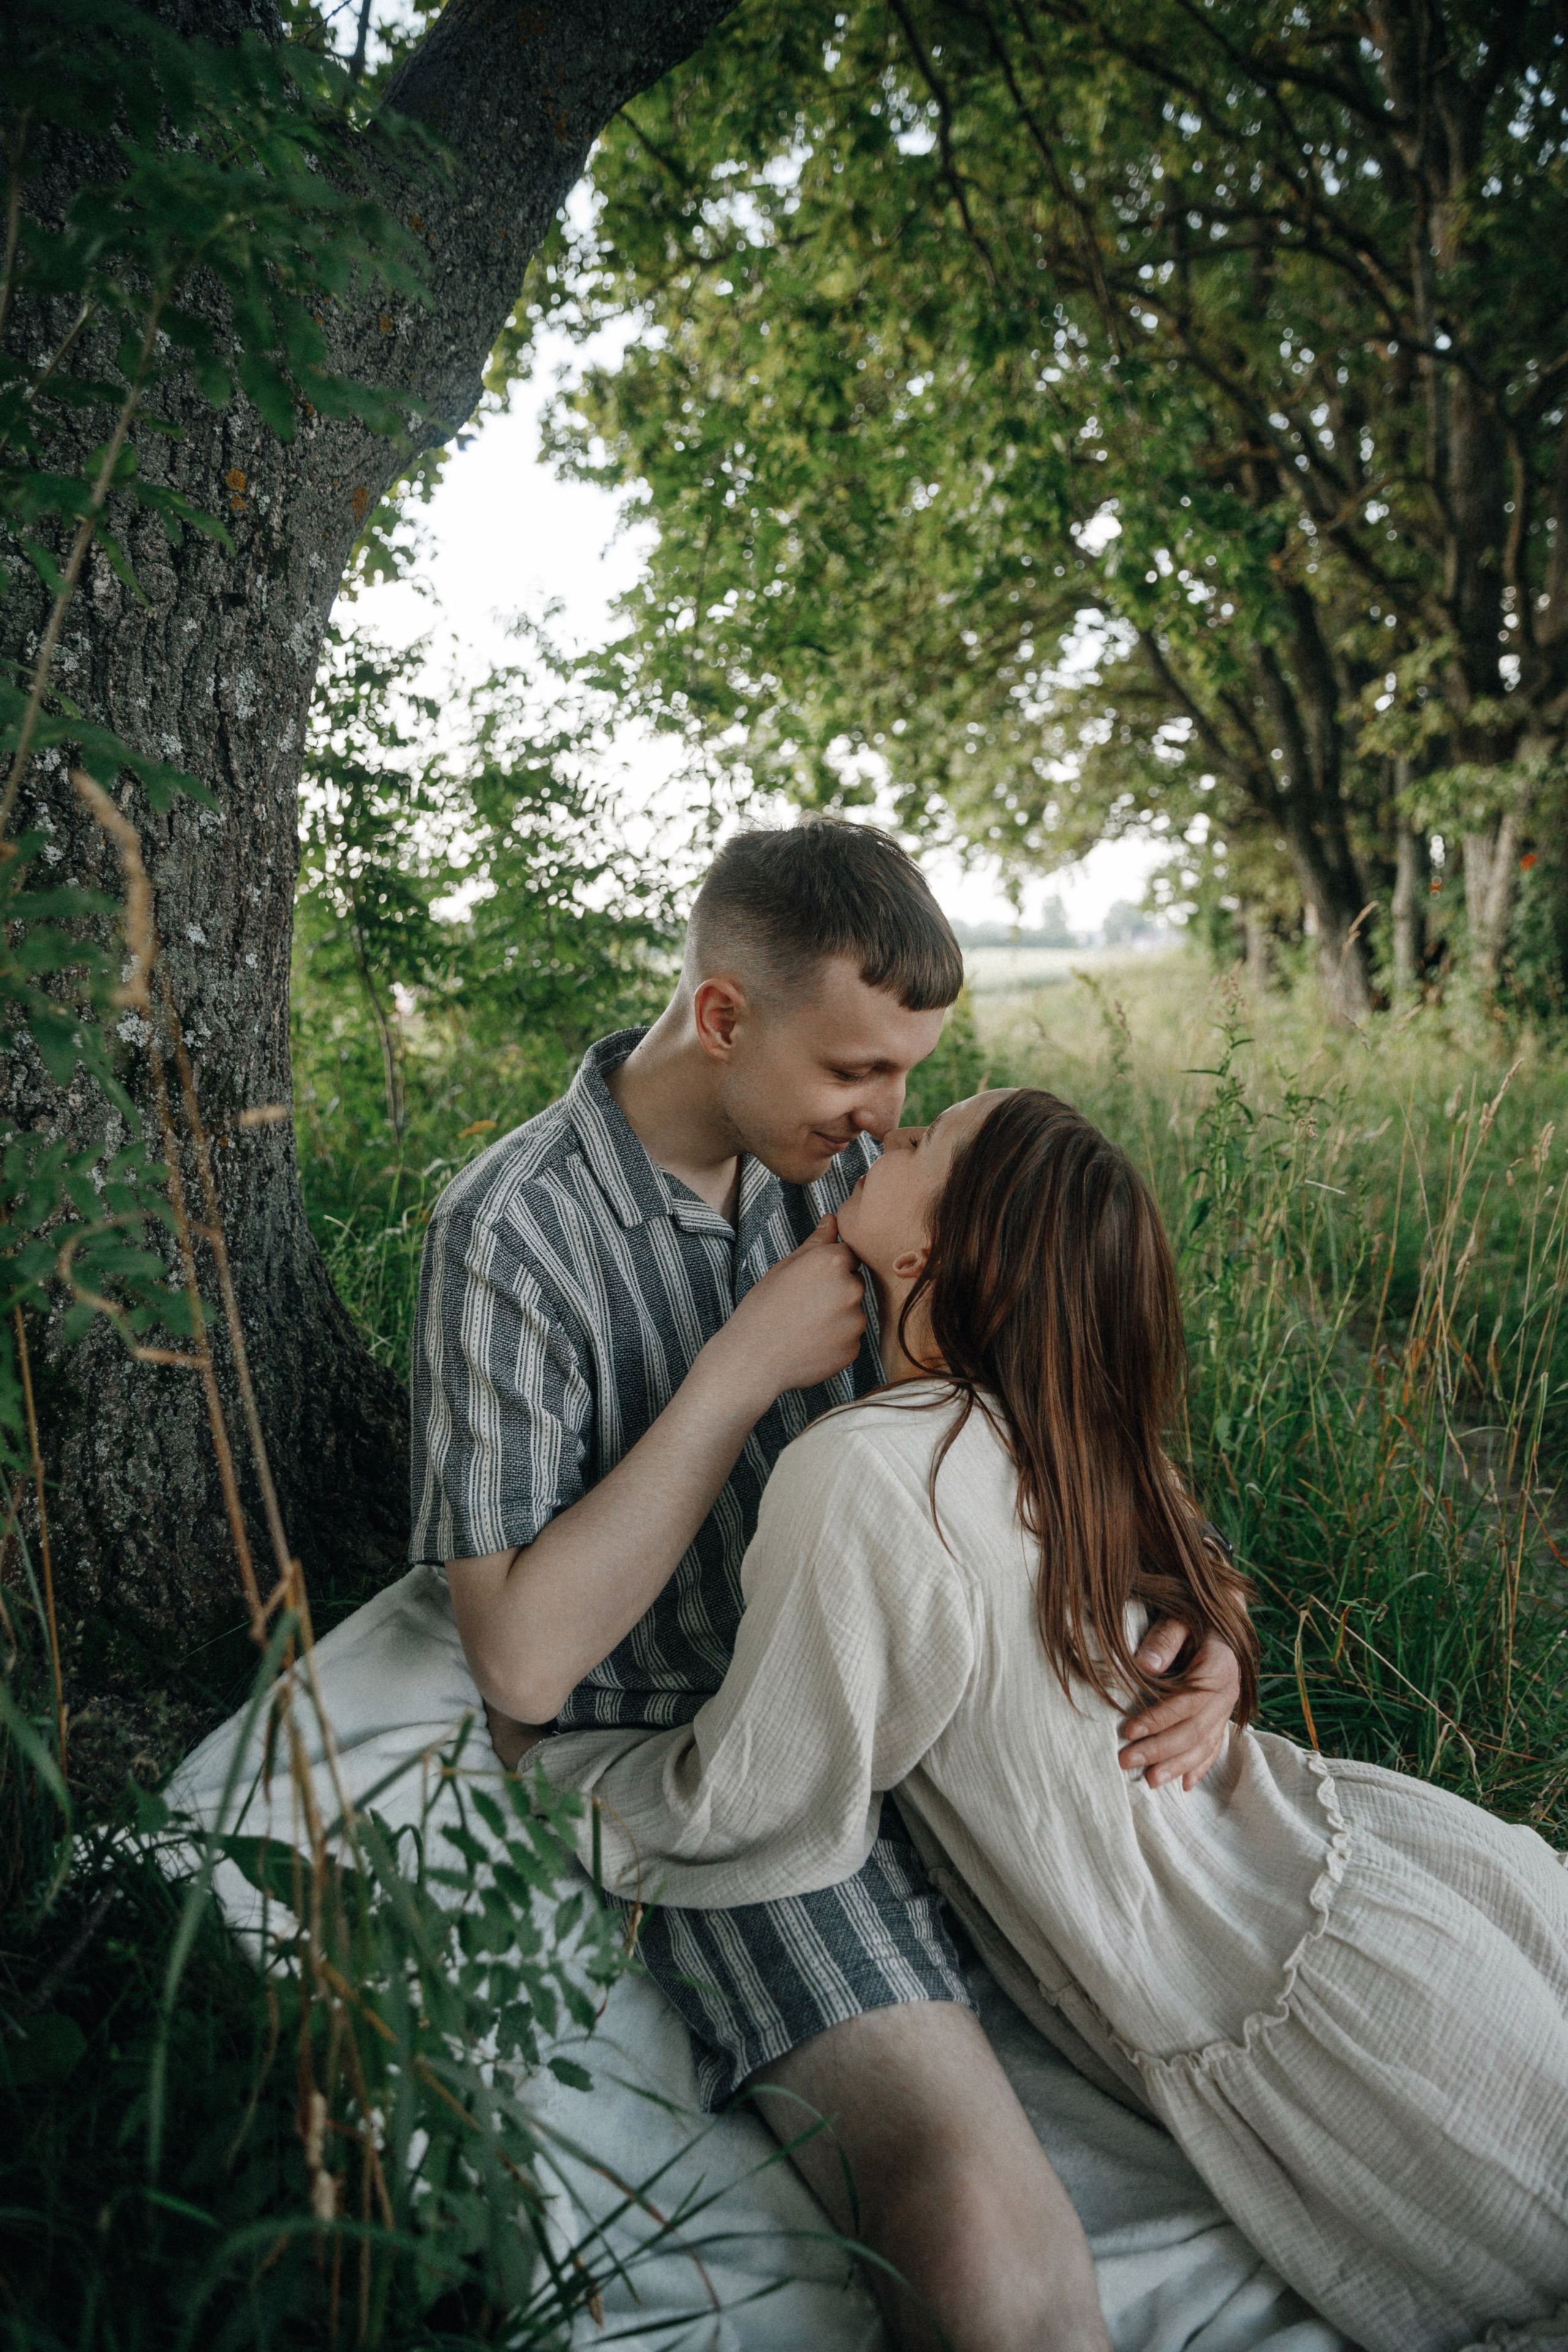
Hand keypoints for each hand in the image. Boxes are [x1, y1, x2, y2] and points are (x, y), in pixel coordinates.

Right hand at [714, 1214, 866, 1404]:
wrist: (753, 1359)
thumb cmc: (763, 1309)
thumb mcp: (784, 1267)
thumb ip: (816, 1242)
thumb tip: (832, 1219)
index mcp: (832, 1262)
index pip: (847, 1254)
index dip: (826, 1268)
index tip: (807, 1282)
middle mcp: (851, 1289)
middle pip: (853, 1282)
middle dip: (835, 1291)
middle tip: (803, 1305)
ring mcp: (855, 1322)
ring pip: (852, 1312)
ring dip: (836, 1317)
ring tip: (804, 1326)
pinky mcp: (853, 1349)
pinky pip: (850, 1338)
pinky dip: (835, 1340)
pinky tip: (810, 1343)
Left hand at [1118, 1625, 1239, 1790]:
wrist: (1222, 1615)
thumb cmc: (1193, 1615)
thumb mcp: (1179, 1617)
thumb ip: (1164, 1639)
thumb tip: (1144, 1665)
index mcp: (1220, 1667)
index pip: (1188, 1702)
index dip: (1159, 1719)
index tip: (1129, 1730)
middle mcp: (1228, 1693)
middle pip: (1195, 1730)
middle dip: (1160, 1749)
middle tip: (1126, 1761)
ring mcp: (1227, 1708)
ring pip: (1204, 1744)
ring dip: (1177, 1765)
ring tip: (1150, 1781)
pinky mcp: (1223, 1717)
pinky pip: (1215, 1746)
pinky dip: (1200, 1766)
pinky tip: (1184, 1784)